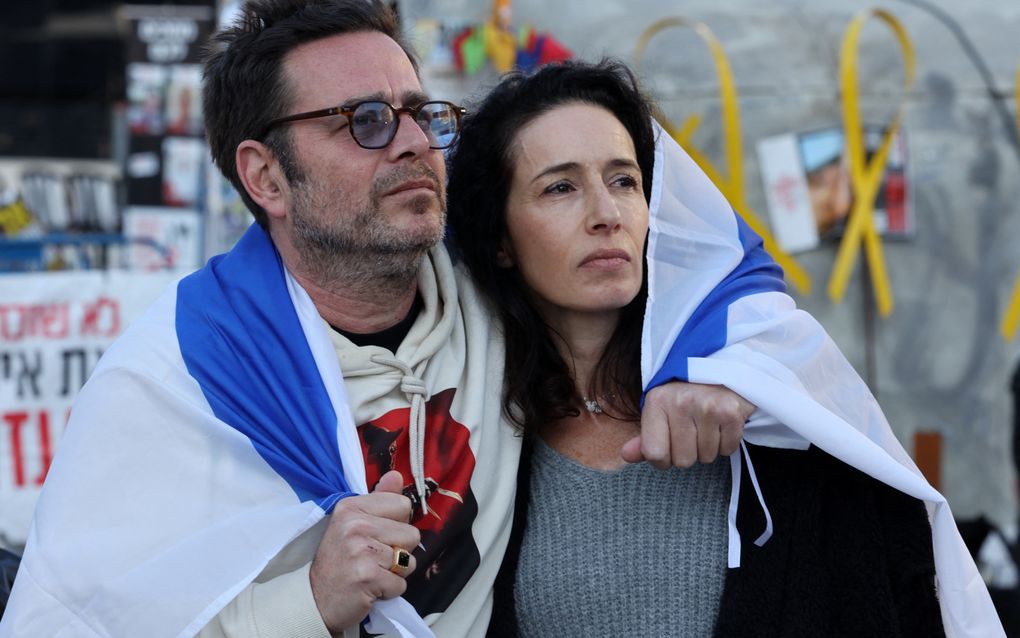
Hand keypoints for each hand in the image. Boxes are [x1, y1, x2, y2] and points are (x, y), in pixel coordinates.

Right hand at [309, 470, 419, 632]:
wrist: (314, 599)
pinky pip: (401, 583)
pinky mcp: (367, 576)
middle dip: (399, 551)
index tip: (377, 536)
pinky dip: (389, 590)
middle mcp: (356, 524)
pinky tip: (370, 587)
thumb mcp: (352, 522)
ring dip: (394, 572)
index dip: (396, 524)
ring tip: (371, 572)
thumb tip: (397, 475)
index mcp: (352, 507)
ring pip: (409, 561)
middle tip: (373, 559)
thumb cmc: (339, 560)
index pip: (403, 505)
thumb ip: (379, 498)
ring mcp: (361, 550)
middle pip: (412, 534)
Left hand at [621, 382, 754, 468]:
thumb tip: (627, 455)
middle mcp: (681, 403)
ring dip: (707, 448)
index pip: (654, 453)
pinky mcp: (731, 412)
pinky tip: (720, 425)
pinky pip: (727, 449)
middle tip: (691, 432)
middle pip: (682, 460)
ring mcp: (708, 407)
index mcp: (657, 402)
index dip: (662, 459)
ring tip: (706, 426)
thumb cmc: (684, 396)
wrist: (720, 369)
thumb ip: (644, 438)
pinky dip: (725, 443)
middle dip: (687, 453)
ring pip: (706, 457)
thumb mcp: (658, 411)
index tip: (668, 449)